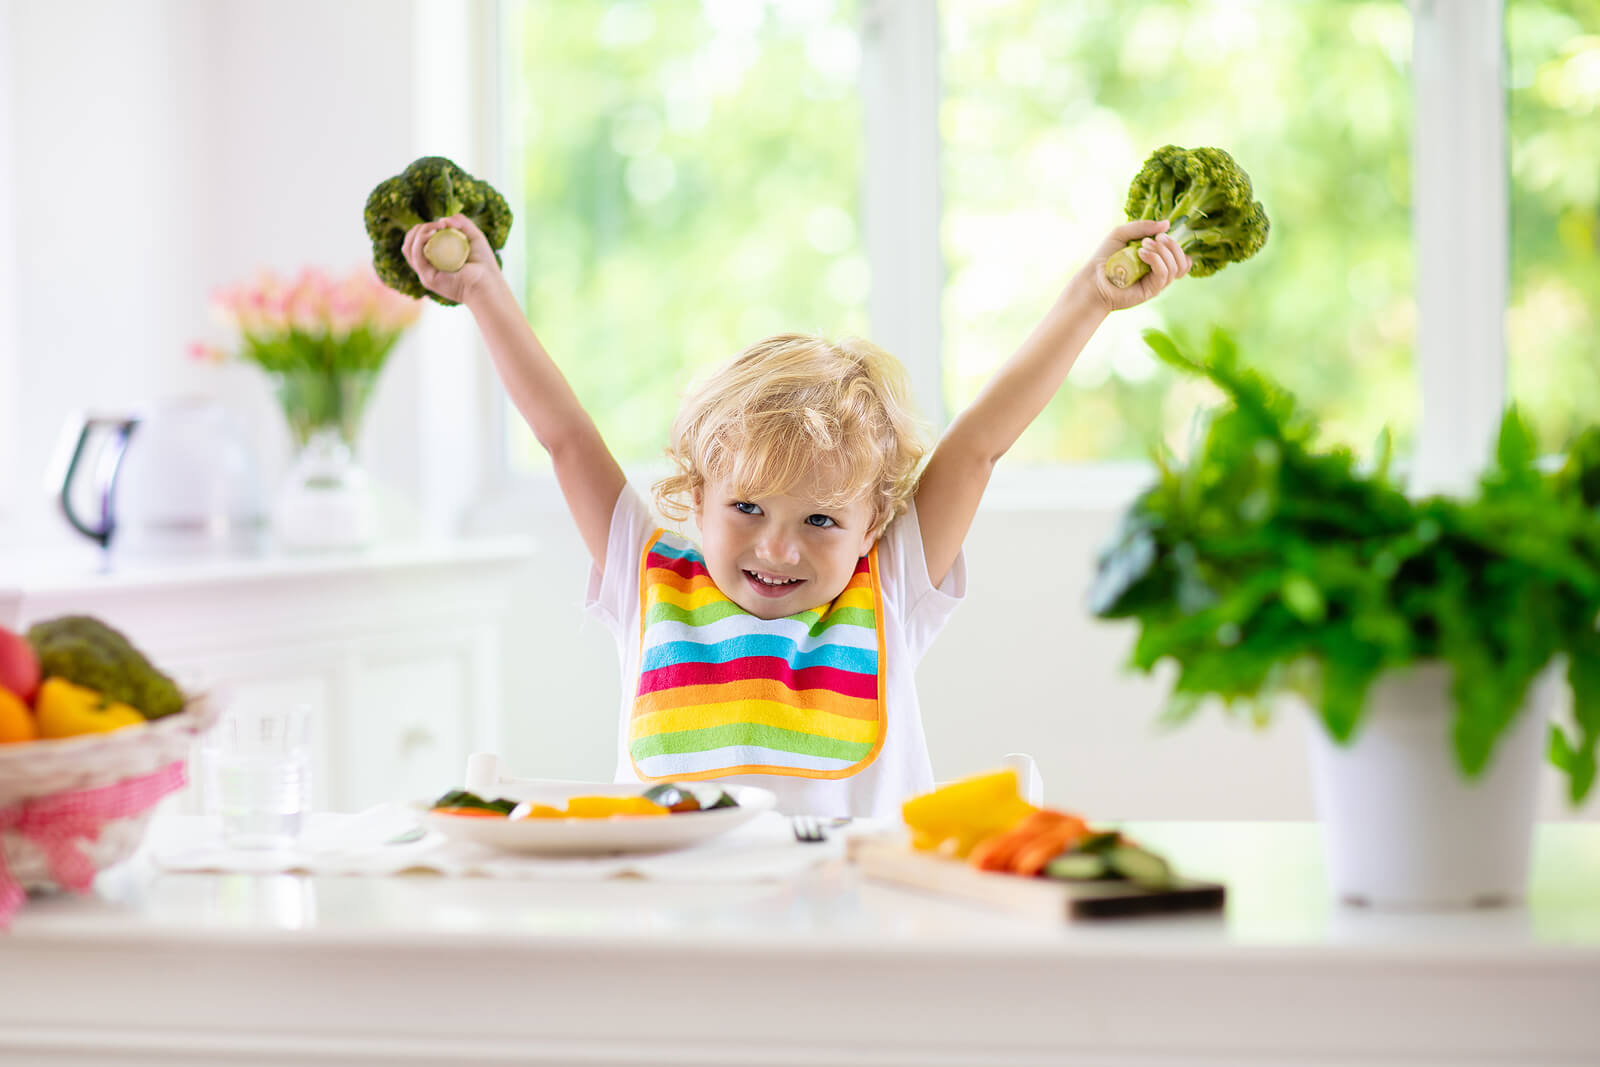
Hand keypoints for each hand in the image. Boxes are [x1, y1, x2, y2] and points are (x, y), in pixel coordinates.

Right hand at [402, 214, 500, 305]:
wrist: (488, 283)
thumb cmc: (484, 264)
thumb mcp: (474, 236)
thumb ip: (462, 222)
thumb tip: (443, 220)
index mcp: (434, 259)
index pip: (417, 241)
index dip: (423, 228)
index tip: (442, 223)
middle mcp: (428, 267)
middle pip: (409, 244)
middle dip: (418, 229)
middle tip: (438, 225)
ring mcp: (426, 274)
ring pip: (408, 249)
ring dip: (419, 232)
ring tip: (435, 228)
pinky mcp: (428, 279)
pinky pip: (416, 256)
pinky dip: (420, 241)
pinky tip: (431, 234)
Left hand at [1075, 219, 1190, 312]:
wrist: (1092, 278)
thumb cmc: (1105, 257)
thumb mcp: (1122, 234)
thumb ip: (1143, 227)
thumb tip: (1167, 224)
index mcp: (1157, 260)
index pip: (1180, 256)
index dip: (1176, 245)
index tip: (1160, 234)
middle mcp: (1159, 273)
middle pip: (1183, 261)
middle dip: (1172, 245)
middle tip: (1152, 238)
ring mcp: (1156, 283)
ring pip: (1176, 267)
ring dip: (1162, 251)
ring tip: (1142, 246)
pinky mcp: (1151, 291)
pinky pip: (1163, 274)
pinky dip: (1155, 259)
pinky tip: (1141, 254)